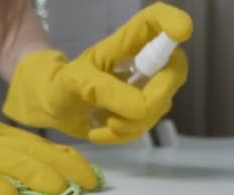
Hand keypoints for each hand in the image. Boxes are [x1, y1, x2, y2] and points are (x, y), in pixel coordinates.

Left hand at [3, 2, 191, 143]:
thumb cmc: (61, 84)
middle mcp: (142, 61)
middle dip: (156, 96)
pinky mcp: (140, 111)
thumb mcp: (76, 83)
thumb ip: (106, 91)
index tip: (182, 32)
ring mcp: (144, 87)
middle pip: (175, 69)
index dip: (173, 21)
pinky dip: (123, 134)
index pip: (155, 21)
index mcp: (125, 42)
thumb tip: (142, 109)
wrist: (52, 106)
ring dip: (132, 122)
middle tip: (131, 113)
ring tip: (103, 123)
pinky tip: (101, 131)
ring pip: (161, 104)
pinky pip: (146, 125)